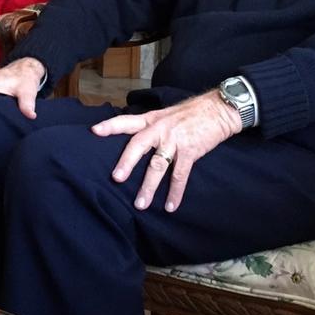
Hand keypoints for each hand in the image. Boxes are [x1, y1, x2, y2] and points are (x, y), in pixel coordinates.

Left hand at [91, 90, 241, 212]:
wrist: (219, 109)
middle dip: (127, 162)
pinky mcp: (190, 151)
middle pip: (138, 145)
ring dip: (149, 186)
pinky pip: (180, 175)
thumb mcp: (166, 114)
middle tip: (116, 179)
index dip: (111, 126)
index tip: (94, 131)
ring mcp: (175, 140)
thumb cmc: (192, 113)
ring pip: (158, 165)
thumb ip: (151, 126)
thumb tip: (136, 138)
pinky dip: (175, 192)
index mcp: (152, 120)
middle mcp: (160, 129)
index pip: (127, 121)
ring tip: (141, 204)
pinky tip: (171, 206)